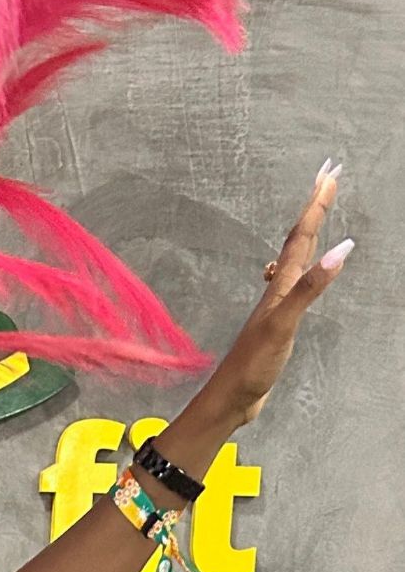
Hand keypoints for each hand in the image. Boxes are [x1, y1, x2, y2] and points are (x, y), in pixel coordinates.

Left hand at [210, 162, 353, 428]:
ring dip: (307, 232)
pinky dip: (301, 267)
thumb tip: (342, 250)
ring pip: (294, 259)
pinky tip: (294, 271)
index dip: (316, 205)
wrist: (230, 398)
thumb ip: (310, 288)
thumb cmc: (253, 365)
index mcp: (281, 286)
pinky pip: (293, 282)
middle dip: (314, 208)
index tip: (329, 174)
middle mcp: (277, 289)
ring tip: (316, 212)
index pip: (302, 237)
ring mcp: (276, 305)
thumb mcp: (284, 324)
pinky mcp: (276, 322)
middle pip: (299, 240)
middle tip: (328, 177)